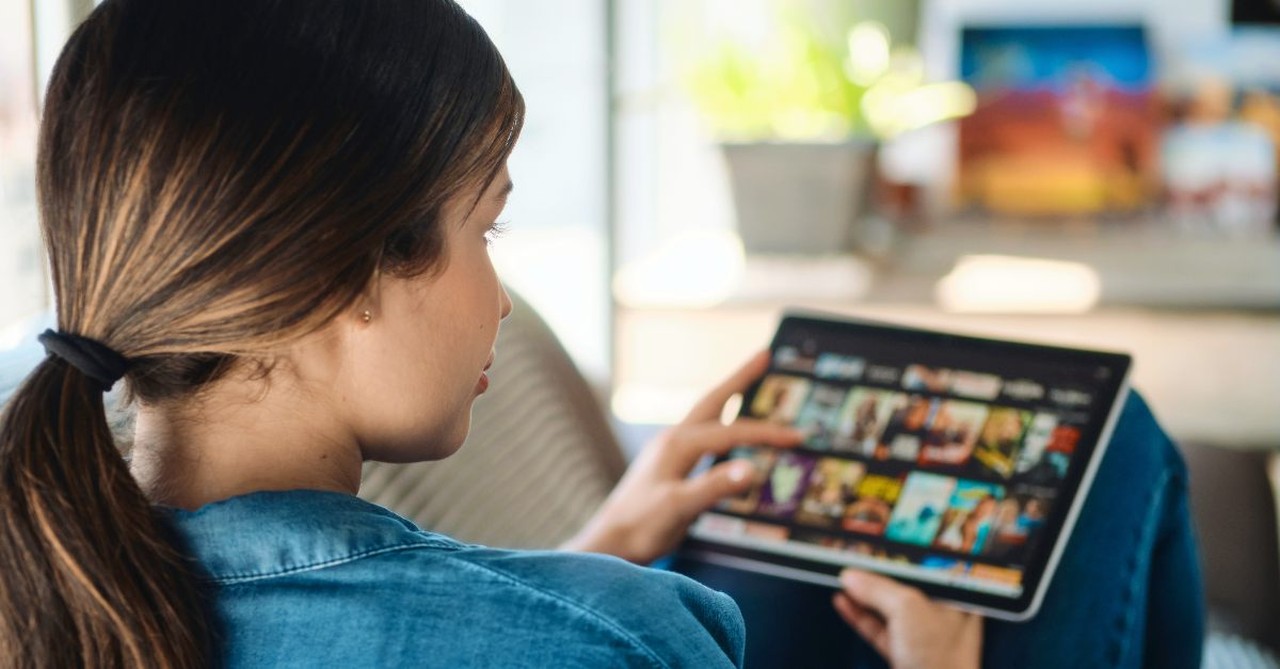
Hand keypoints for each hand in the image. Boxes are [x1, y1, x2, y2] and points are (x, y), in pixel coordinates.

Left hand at [563, 351, 804, 563]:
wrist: (609, 544)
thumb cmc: (641, 527)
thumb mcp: (680, 507)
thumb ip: (715, 487)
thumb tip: (754, 469)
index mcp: (678, 444)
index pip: (732, 432)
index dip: (767, 434)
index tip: (798, 437)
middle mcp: (673, 439)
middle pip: (714, 401)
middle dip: (740, 378)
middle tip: (765, 354)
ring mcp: (668, 450)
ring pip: (706, 415)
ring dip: (729, 397)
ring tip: (749, 382)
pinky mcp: (667, 465)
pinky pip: (702, 435)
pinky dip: (721, 424)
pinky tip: (725, 432)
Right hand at [833, 569, 982, 668]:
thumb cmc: (940, 659)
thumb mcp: (908, 610)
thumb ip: (878, 589)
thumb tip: (851, 576)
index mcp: (955, 599)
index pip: (924, 569)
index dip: (898, 557)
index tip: (873, 547)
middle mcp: (941, 616)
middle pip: (903, 588)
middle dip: (875, 577)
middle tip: (851, 561)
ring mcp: (923, 638)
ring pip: (888, 610)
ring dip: (863, 596)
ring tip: (841, 580)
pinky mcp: (905, 656)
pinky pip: (879, 630)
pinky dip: (860, 617)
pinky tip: (843, 603)